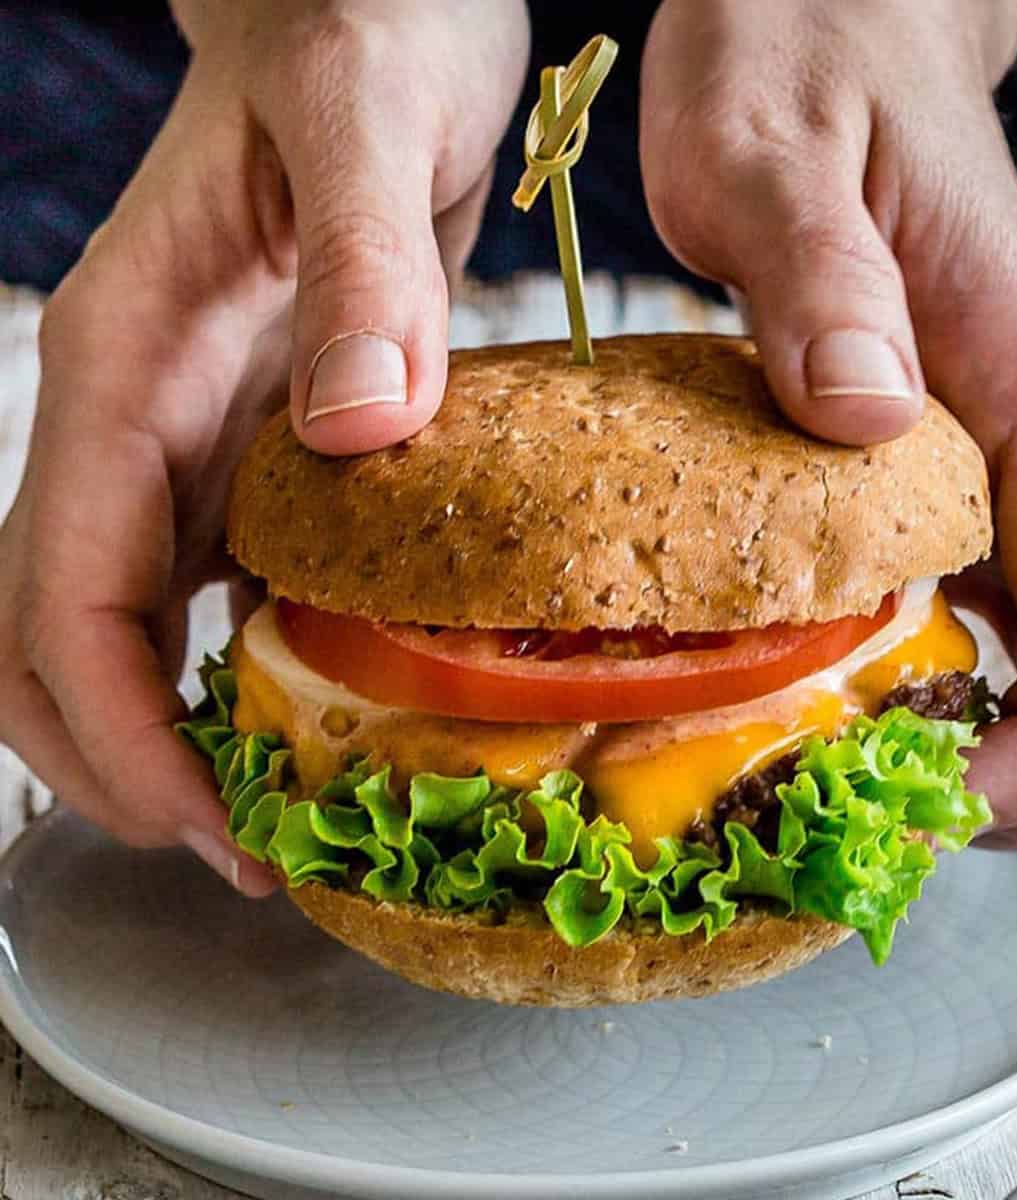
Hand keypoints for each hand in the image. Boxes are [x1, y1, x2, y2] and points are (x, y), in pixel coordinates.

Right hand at [0, 0, 528, 889]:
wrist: (375, 5)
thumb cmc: (361, 30)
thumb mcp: (368, 119)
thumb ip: (361, 269)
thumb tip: (357, 429)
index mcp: (128, 358)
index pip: (62, 590)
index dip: (111, 728)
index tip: (197, 821)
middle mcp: (139, 413)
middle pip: (59, 635)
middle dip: (122, 763)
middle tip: (240, 852)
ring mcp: (195, 431)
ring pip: (132, 623)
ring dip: (178, 731)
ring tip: (280, 812)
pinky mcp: (263, 435)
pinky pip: (220, 578)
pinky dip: (245, 663)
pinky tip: (320, 704)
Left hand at [641, 0, 1016, 844]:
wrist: (825, 17)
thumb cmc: (800, 64)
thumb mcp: (772, 155)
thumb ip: (819, 281)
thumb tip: (864, 420)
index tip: (953, 792)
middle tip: (938, 813)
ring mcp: (1002, 450)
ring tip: (899, 782)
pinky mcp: (949, 452)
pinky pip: (1004, 595)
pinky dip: (964, 678)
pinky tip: (874, 696)